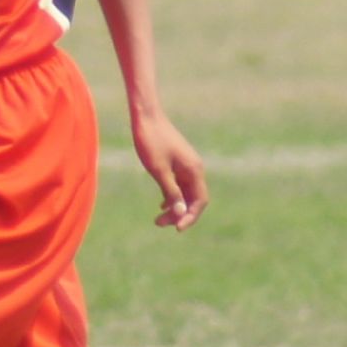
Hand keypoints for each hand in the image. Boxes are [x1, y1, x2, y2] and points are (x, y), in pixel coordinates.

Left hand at [131, 110, 208, 228]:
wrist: (146, 117)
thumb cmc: (151, 142)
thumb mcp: (159, 171)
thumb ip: (171, 192)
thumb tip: (181, 213)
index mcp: (194, 170)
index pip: (200, 200)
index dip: (191, 216)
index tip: (177, 229)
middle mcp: (194, 168)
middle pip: (194, 199)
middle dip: (180, 214)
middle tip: (160, 224)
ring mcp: (186, 165)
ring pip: (186, 193)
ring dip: (175, 207)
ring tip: (158, 219)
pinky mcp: (177, 162)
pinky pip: (180, 185)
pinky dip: (172, 197)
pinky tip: (161, 207)